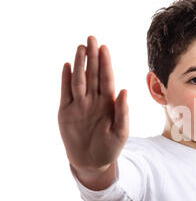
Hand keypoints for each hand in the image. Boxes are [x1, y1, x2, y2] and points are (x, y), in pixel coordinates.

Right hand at [58, 36, 128, 172]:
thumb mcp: (121, 132)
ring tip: (81, 48)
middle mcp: (94, 100)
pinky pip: (66, 92)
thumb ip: (123, 111)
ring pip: (79, 79)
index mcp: (109, 103)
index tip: (105, 48)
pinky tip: (67, 65)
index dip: (106, 64)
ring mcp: (80, 104)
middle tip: (92, 38)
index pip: (107, 79)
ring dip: (80, 64)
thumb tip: (124, 90)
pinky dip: (66, 79)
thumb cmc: (110, 148)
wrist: (92, 162)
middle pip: (93, 74)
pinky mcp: (66, 111)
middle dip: (93, 57)